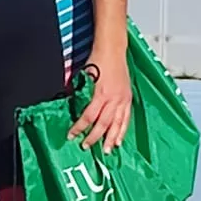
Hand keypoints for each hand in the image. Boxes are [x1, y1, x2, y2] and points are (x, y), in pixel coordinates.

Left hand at [67, 39, 132, 153]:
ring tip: (107, 150)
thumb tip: (74, 106)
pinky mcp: (128, 98)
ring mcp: (123, 99)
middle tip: (86, 146)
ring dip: (111, 138)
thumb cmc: (98, 60)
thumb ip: (82, 93)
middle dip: (94, 137)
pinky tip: (119, 139)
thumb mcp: (86, 77)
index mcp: (101, 94)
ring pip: (117, 124)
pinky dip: (123, 130)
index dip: (79, 127)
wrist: (112, 50)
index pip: (89, 117)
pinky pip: (126, 118)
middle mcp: (114, 99)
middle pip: (103, 124)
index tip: (72, 135)